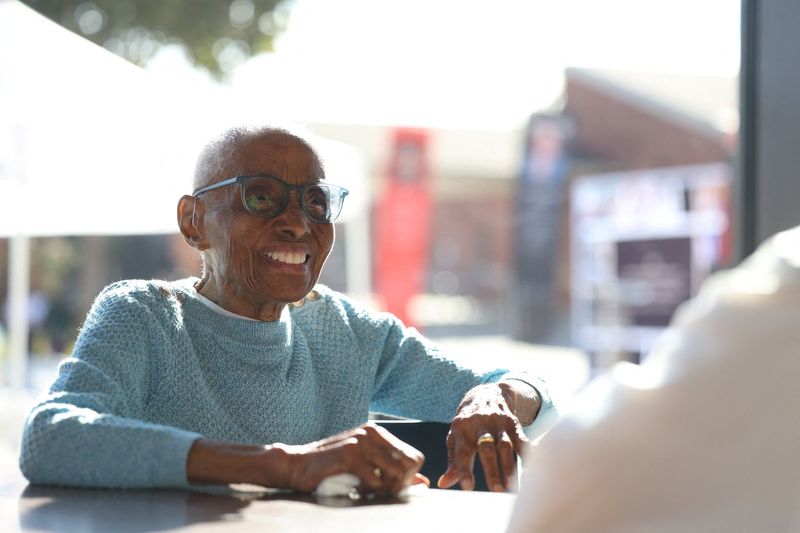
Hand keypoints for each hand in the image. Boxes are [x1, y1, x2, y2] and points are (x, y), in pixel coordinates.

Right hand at [279, 422, 425, 495]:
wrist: (296, 464)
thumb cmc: (331, 468)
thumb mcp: (365, 466)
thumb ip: (394, 472)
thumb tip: (425, 482)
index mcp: (377, 432)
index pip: (414, 457)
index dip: (408, 478)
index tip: (391, 487)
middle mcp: (371, 432)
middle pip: (409, 464)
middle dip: (400, 484)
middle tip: (382, 492)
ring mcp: (361, 441)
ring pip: (396, 473)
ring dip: (385, 490)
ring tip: (369, 492)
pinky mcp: (350, 454)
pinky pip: (376, 481)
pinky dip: (369, 491)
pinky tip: (356, 489)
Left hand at [437, 383, 532, 491]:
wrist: (484, 393)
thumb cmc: (466, 424)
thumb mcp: (455, 437)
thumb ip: (452, 461)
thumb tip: (443, 484)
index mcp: (461, 429)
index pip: (462, 451)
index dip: (464, 469)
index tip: (468, 487)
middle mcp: (479, 424)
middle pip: (486, 449)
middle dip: (492, 471)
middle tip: (496, 492)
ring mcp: (497, 422)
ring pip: (504, 446)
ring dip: (509, 467)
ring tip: (512, 488)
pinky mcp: (512, 422)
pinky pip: (521, 439)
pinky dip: (526, 454)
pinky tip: (529, 471)